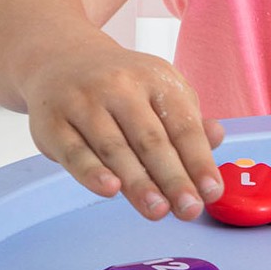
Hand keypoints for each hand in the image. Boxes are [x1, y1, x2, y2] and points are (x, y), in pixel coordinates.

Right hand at [23, 44, 224, 221]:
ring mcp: (84, 102)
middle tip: (189, 209)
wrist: (62, 59)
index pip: (183, 125)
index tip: (211, 191)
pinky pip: (74, 151)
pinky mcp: (53, 122)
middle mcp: (121, 86)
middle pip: (151, 140)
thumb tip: (217, 139)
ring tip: (158, 210)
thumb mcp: (160, 92)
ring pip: (115, 148)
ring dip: (138, 183)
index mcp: (156, 79)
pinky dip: (92, 172)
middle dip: (173, 178)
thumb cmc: (123, 87)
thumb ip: (188, 121)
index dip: (199, 160)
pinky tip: (110, 190)